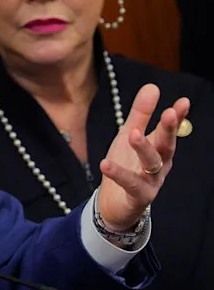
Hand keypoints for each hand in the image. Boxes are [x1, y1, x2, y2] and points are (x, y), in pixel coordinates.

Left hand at [97, 84, 189, 229]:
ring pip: (151, 164)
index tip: (183, 102)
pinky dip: (119, 174)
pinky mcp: (138, 197)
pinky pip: (130, 184)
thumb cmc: (125, 166)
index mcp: (159, 149)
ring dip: (143, 148)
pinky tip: (105, 163)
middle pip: (166, 146)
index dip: (178, 118)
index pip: (171, 131)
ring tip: (132, 134)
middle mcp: (160, 165)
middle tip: (168, 113)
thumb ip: (140, 114)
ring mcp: (152, 182)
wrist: (114, 203)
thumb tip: (153, 86)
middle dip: (168, 130)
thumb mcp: (128, 136)